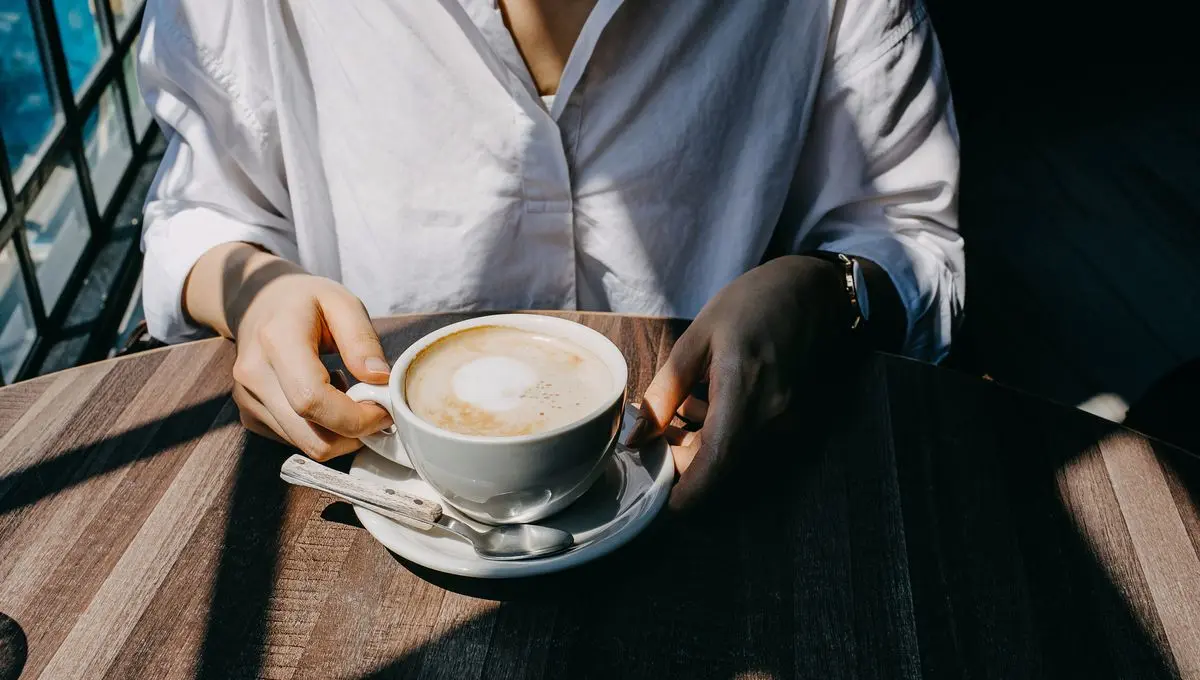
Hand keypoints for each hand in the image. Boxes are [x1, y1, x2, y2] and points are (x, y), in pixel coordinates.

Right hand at [201, 247, 392, 459]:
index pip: (312, 400)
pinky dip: (321, 430)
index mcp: (278, 340)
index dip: (356, 417)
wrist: (256, 302)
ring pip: (307, 445)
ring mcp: (249, 400)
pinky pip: (296, 441)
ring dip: (340, 433)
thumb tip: (380, 379)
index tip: (384, 408)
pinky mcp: (251, 416)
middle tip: (376, 409)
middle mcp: (255, 375)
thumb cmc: (304, 301)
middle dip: (355, 434)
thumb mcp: (342, 303)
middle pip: (312, 437)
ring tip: (349, 395)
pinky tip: (326, 399)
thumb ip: (362, 340)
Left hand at [627, 255, 850, 510]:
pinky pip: (746, 439)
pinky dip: (717, 432)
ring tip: (673, 412)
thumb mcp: (696, 340)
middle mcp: (770, 417)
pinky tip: (700, 404)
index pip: (715, 464)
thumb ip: (664, 392)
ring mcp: (784, 421)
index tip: (655, 501)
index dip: (685, 493)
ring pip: (731, 454)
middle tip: (649, 436)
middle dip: (681, 460)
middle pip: (719, 463)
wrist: (811, 291)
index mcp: (743, 394)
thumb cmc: (750, 304)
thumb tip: (635, 436)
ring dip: (697, 445)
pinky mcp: (788, 419)